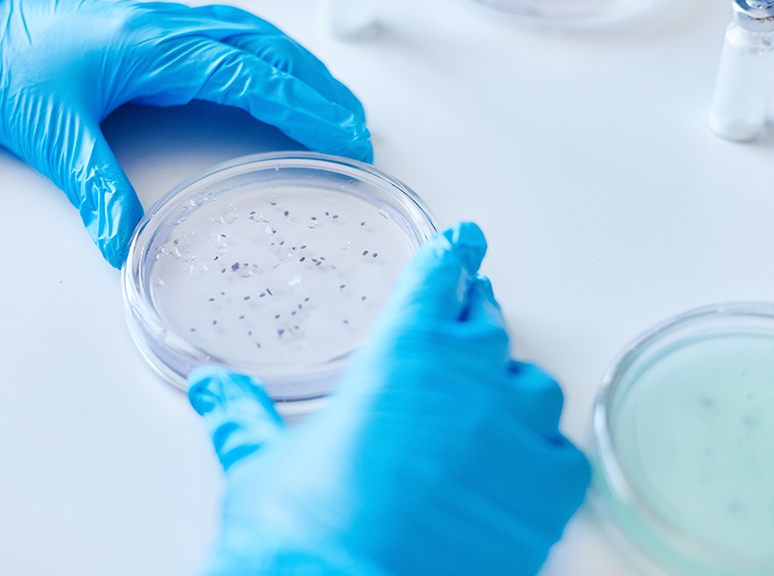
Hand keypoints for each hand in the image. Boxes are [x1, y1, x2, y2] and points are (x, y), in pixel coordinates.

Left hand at [0, 0, 371, 266]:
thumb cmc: (9, 70)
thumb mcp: (53, 134)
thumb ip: (95, 188)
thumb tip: (123, 245)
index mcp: (157, 51)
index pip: (251, 77)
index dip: (303, 108)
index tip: (341, 135)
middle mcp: (173, 32)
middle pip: (270, 53)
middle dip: (320, 91)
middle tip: (357, 129)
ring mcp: (171, 28)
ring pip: (258, 40)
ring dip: (303, 72)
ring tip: (335, 105)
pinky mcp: (162, 37)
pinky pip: (235, 40)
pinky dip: (272, 61)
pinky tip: (281, 80)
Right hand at [188, 223, 590, 575]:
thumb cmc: (302, 534)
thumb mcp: (260, 466)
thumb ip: (242, 416)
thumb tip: (210, 388)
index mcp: (402, 355)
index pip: (436, 278)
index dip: (451, 254)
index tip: (465, 239)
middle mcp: (468, 381)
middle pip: (487, 324)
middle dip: (476, 315)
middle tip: (471, 313)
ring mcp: (516, 435)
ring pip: (533, 385)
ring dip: (510, 387)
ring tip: (488, 406)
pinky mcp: (548, 495)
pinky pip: (563, 454)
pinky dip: (544, 455)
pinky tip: (522, 468)